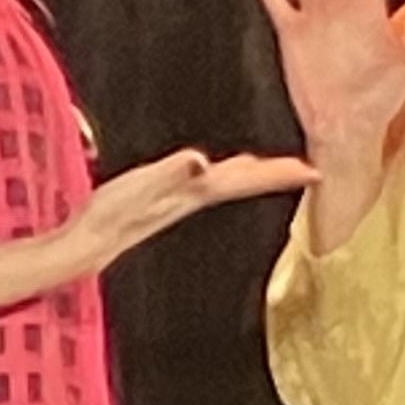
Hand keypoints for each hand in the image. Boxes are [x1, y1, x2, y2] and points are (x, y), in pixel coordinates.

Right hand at [66, 149, 316, 269]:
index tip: (315, 171)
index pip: (247, 180)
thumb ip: (170, 173)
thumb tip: (201, 160)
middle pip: (245, 183)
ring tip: (277, 167)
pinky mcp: (166, 200)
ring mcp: (182, 201)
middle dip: (276, 175)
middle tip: (310, 169)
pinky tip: (218, 173)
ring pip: (228, 184)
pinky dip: (224, 175)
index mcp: (196, 192)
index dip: (279, 174)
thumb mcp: (138, 188)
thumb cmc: (110, 216)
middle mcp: (195, 197)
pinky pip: (208, 184)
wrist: (89, 244)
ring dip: (254, 175)